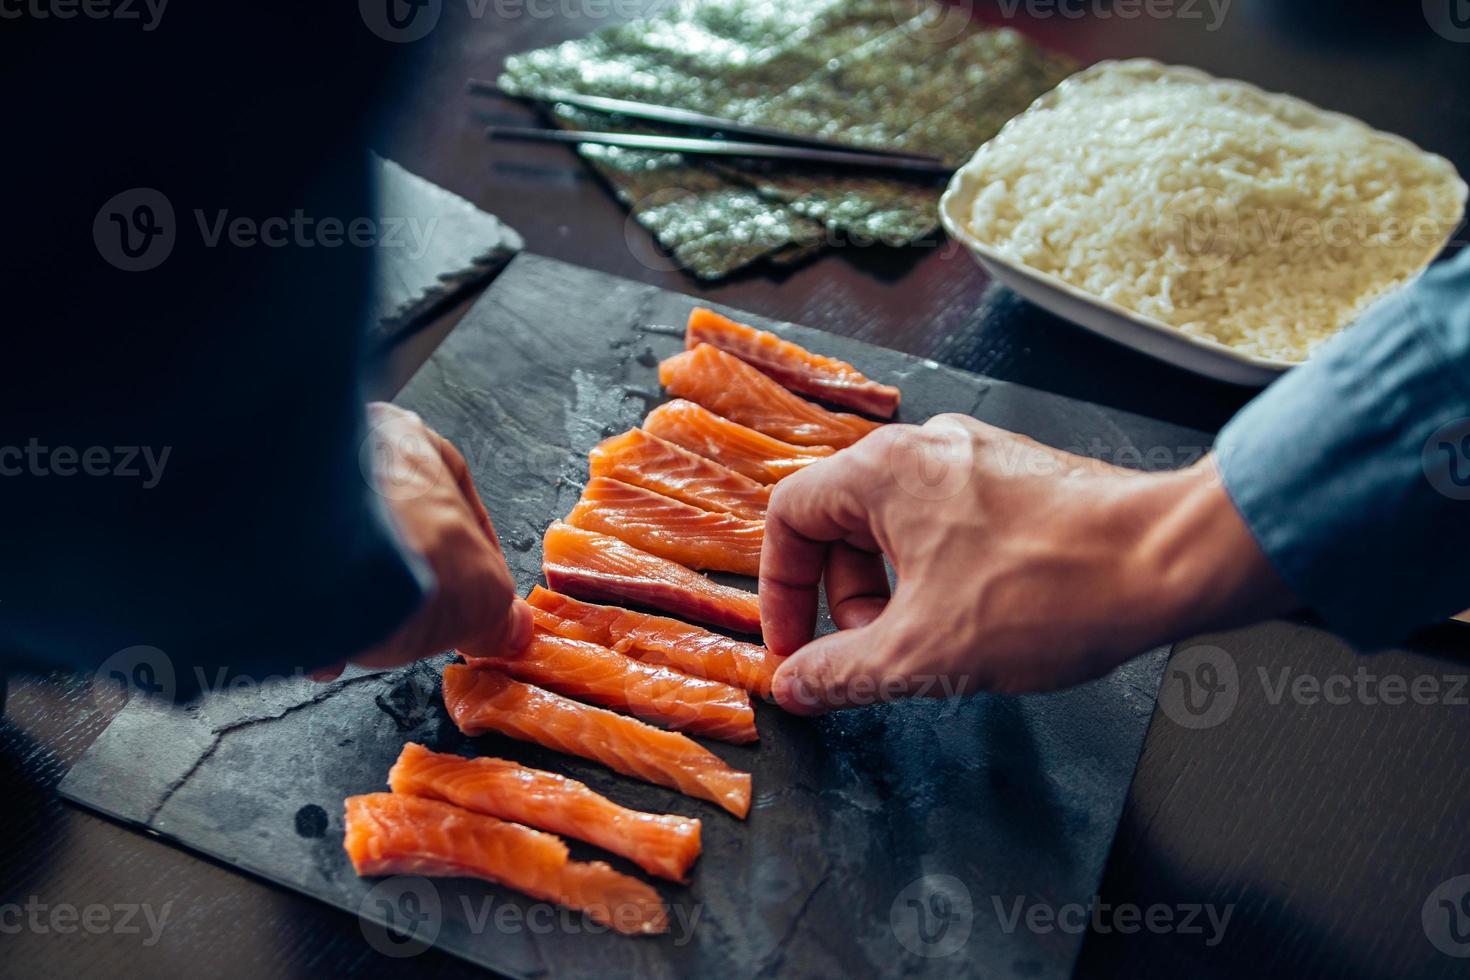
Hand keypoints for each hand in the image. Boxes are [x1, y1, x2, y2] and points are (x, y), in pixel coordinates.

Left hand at [310, 403, 530, 679]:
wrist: (313, 574)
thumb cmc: (407, 562)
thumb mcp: (483, 599)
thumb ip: (497, 614)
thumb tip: (507, 629)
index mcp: (410, 440)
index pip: (455, 504)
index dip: (471, 567)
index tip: (470, 608)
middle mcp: (346, 448)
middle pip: (391, 533)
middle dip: (402, 592)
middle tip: (410, 628)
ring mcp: (291, 482)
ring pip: (336, 559)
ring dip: (350, 608)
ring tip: (353, 644)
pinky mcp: (249, 526)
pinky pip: (287, 576)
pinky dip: (304, 616)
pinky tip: (314, 645)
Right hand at [759, 414, 1292, 714]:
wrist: (1169, 563)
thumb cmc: (1054, 590)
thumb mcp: (922, 654)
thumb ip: (840, 673)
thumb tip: (796, 686)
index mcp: (884, 470)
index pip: (788, 517)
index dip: (780, 591)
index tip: (797, 646)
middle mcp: (925, 448)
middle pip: (841, 523)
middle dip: (844, 598)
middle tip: (870, 652)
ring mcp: (975, 457)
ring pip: (897, 527)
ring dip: (893, 591)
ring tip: (928, 642)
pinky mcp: (1016, 479)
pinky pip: (947, 524)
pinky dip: (939, 575)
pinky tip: (978, 619)